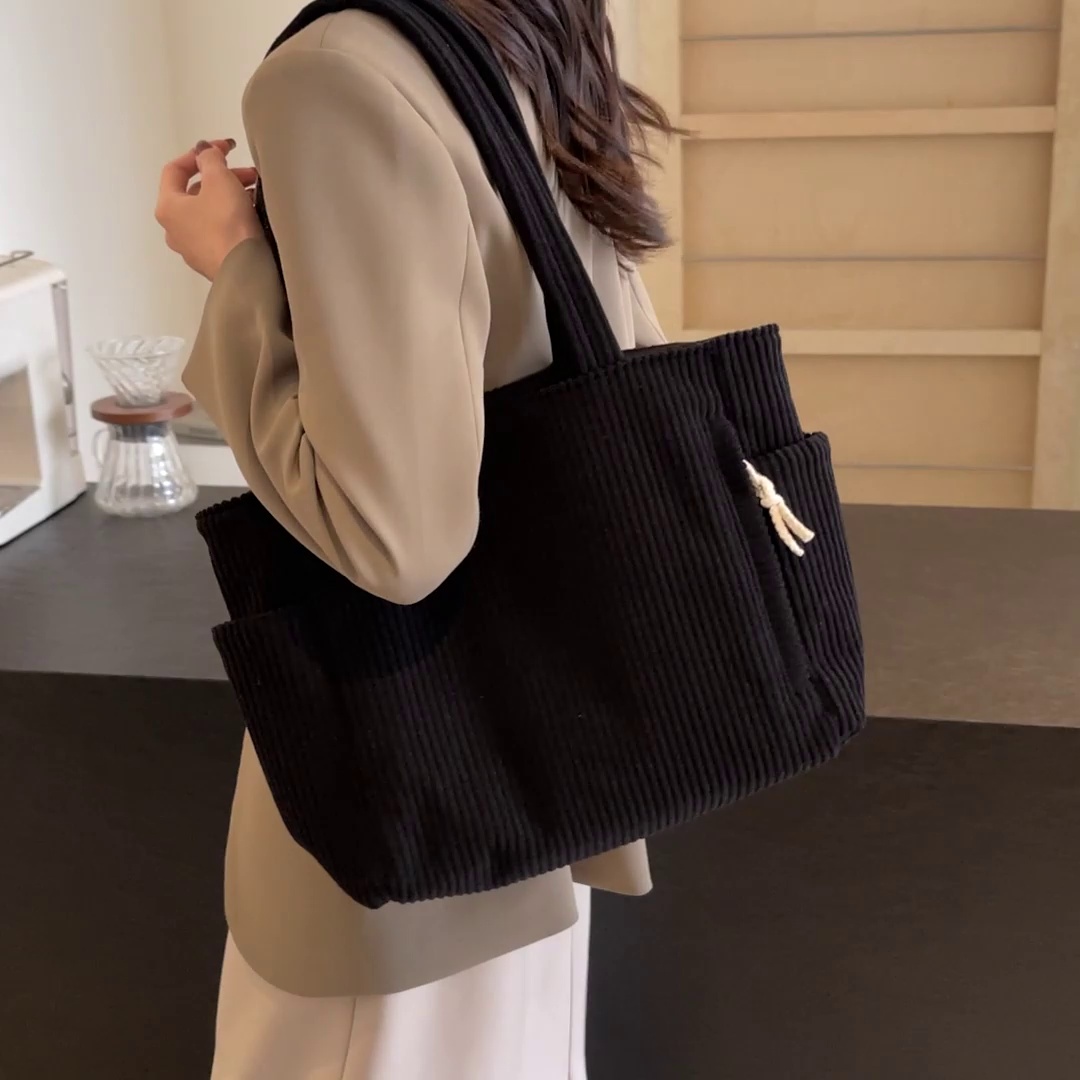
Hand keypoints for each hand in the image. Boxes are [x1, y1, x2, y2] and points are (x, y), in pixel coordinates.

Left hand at [156, 139, 261, 280]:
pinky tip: (252, 216)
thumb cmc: (227, 223)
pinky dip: (232, 218)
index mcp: (167, 207)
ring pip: (208, 212)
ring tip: (254, 194)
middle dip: (222, 177)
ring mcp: (192, 249)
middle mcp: (173, 229)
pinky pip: (219, 231)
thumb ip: (210, 158)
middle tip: (248, 173)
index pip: (175, 169)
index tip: (226, 148)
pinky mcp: (211, 262)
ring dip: (229, 197)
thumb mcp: (220, 179)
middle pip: (195, 192)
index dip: (199, 153)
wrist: (245, 272)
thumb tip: (204, 151)